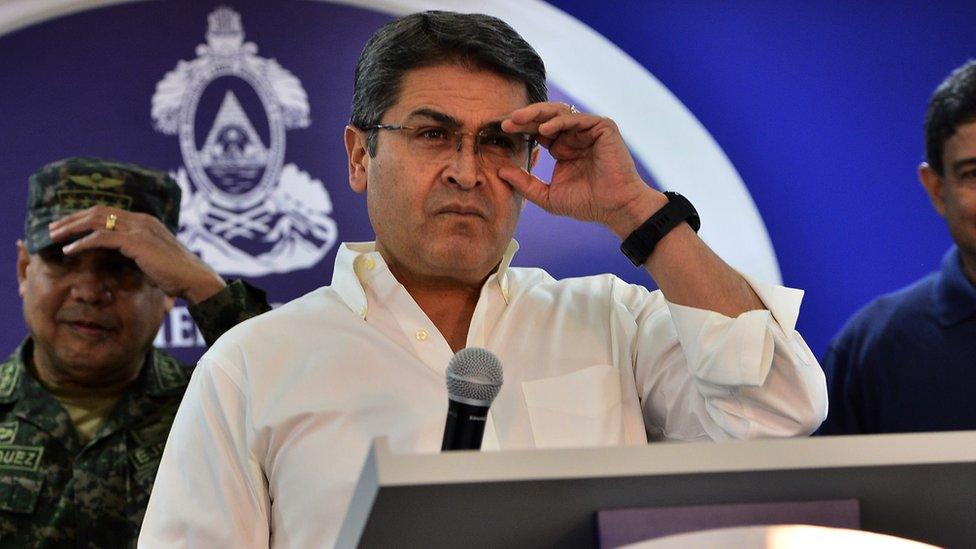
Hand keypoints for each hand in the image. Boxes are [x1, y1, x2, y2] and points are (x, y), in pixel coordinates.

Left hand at [48, 206, 225, 303]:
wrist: (194, 278)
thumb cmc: (177, 275)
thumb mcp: (153, 259)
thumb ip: (137, 254)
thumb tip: (120, 260)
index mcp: (145, 222)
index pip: (108, 212)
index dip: (84, 217)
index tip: (68, 226)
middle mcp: (141, 220)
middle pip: (98, 211)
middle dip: (72, 219)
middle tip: (52, 228)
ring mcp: (139, 229)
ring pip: (96, 220)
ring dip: (71, 228)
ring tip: (54, 236)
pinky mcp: (136, 241)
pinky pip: (101, 238)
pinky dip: (81, 243)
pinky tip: (69, 251)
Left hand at [499, 102, 664, 237]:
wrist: (615, 208)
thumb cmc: (587, 204)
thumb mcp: (547, 196)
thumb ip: (525, 184)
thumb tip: (500, 172)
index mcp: (563, 148)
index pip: (538, 131)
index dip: (521, 129)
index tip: (502, 131)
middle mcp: (575, 136)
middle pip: (546, 118)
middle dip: (525, 117)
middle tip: (507, 121)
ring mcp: (589, 130)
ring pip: (560, 113)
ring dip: (538, 114)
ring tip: (519, 120)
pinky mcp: (603, 128)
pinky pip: (578, 118)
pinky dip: (560, 122)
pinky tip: (544, 131)